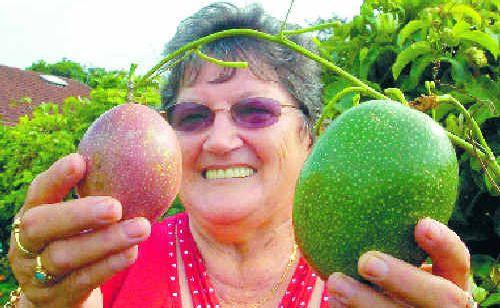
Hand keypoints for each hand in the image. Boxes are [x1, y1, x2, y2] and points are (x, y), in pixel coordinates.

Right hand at [7, 153, 150, 306]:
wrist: (58, 295)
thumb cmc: (76, 243)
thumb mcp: (76, 221)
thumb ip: (97, 193)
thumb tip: (144, 154)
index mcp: (31, 215)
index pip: (38, 193)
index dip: (55, 178)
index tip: (80, 160)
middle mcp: (25, 244)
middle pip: (40, 226)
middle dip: (78, 213)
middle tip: (115, 206)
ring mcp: (36, 275)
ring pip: (64, 256)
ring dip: (105, 241)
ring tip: (142, 228)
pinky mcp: (55, 298)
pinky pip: (82, 281)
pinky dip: (108, 265)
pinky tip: (132, 252)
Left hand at [327, 218, 471, 306]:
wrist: (379, 302)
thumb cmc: (387, 264)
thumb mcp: (394, 248)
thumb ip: (386, 226)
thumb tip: (341, 171)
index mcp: (448, 279)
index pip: (458, 261)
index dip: (445, 245)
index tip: (421, 223)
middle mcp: (440, 304)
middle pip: (441, 297)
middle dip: (404, 279)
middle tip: (366, 261)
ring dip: (366, 300)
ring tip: (335, 282)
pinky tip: (331, 301)